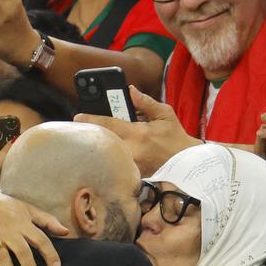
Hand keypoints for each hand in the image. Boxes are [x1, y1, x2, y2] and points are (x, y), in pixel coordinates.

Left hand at [75, 86, 199, 175]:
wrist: (187, 164)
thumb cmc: (176, 138)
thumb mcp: (165, 115)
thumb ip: (145, 102)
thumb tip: (130, 90)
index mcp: (138, 133)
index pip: (108, 124)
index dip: (91, 119)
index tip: (78, 117)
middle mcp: (132, 150)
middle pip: (103, 139)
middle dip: (93, 132)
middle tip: (83, 127)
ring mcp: (131, 165)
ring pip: (108, 152)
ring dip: (100, 145)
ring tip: (94, 139)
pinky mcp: (132, 174)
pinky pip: (116, 162)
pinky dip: (110, 156)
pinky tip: (106, 152)